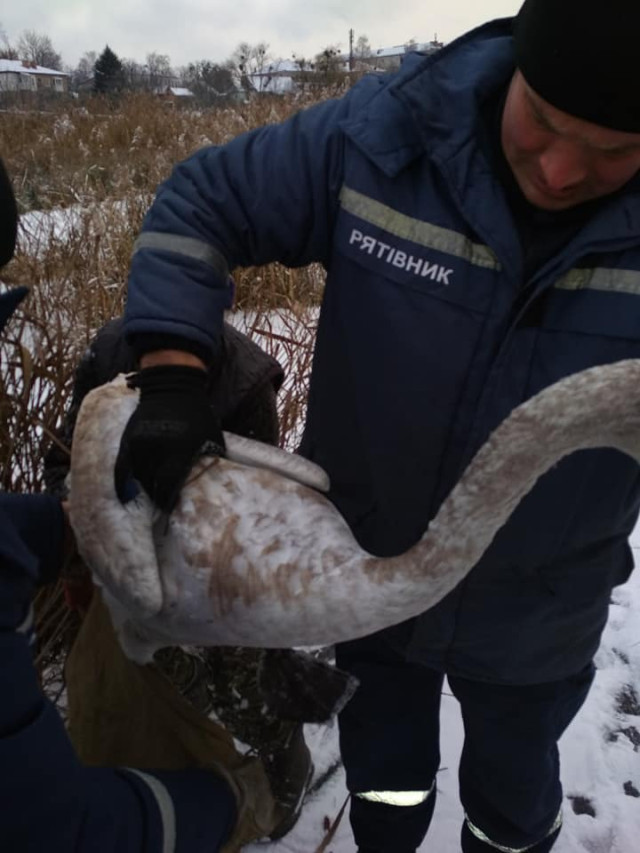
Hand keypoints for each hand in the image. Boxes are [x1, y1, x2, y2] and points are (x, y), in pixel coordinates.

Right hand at [114, 364, 224, 511]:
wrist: (173, 387)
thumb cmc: (197, 414)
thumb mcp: (212, 436)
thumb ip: (210, 459)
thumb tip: (214, 483)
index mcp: (179, 451)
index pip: (169, 485)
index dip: (168, 501)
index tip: (169, 510)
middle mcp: (157, 450)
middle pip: (153, 485)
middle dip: (157, 497)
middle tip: (160, 509)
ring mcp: (141, 445)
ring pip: (139, 477)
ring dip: (144, 489)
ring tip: (149, 499)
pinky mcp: (129, 440)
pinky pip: (122, 466)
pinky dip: (122, 482)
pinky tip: (124, 495)